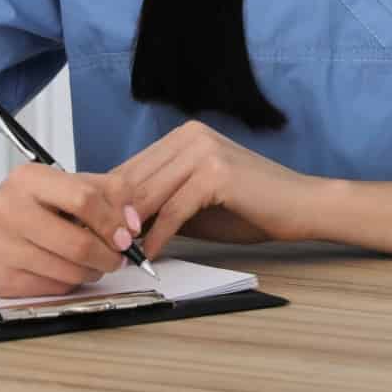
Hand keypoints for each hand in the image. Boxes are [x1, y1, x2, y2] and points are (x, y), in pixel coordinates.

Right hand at [0, 163, 138, 297]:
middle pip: (78, 243)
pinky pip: (52, 287)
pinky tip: (64, 271)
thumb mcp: (62, 185)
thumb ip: (105, 192)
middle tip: (118, 258)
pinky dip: (69, 282)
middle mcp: (8, 210)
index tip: (128, 235)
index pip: (85, 198)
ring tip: (94, 264)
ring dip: (93, 272)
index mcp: (28, 179)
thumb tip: (132, 223)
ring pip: (69, 270)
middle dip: (108, 255)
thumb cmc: (26, 206)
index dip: (114, 221)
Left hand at [113, 120, 321, 256]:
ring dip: (129, 229)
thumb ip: (160, 204)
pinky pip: (174, 211)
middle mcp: (190, 136)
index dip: (106, 203)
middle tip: (98, 249)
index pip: (128, 168)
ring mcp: (204, 151)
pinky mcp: (216, 174)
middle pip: (133, 179)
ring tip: (117, 255)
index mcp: (183, 136)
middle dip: (112, 217)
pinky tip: (148, 255)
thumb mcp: (195, 202)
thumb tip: (115, 224)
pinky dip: (157, 237)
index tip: (91, 231)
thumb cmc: (250, 206)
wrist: (300, 205)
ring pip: (148, 195)